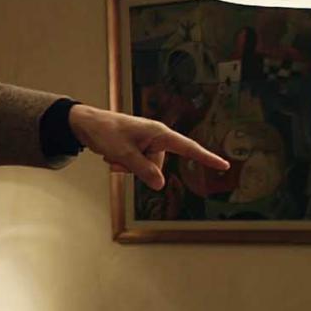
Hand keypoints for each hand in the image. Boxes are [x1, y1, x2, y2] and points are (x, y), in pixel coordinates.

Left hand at [67, 104, 228, 189]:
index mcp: (159, 133)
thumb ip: (143, 169)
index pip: (187, 147)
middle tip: (118, 155)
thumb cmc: (106, 132)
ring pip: (145, 169)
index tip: (224, 165)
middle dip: (138, 167)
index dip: (206, 158)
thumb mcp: (124, 153)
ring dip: (128, 167)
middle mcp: (156, 138)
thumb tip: (160, 185)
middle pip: (157, 166)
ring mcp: (146, 144)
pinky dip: (124, 165)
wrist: (86, 125)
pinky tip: (111, 156)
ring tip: (113, 154)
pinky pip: (136, 166)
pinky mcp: (137, 149)